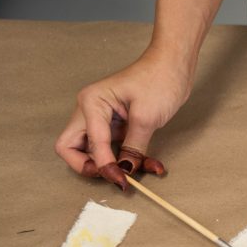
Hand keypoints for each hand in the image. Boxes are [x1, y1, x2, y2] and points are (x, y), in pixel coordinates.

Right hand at [54, 50, 192, 188]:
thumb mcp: (146, 117)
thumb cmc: (159, 80)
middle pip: (72, 148)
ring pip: (95, 152)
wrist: (174, 66)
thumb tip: (124, 171)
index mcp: (91, 103)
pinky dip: (129, 159)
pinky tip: (149, 164)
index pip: (87, 145)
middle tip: (115, 176)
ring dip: (115, 166)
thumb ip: (134, 147)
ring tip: (143, 170)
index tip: (122, 180)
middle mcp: (90, 111)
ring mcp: (102, 119)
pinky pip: (114, 149)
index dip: (103, 166)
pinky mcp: (116, 126)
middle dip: (91, 167)